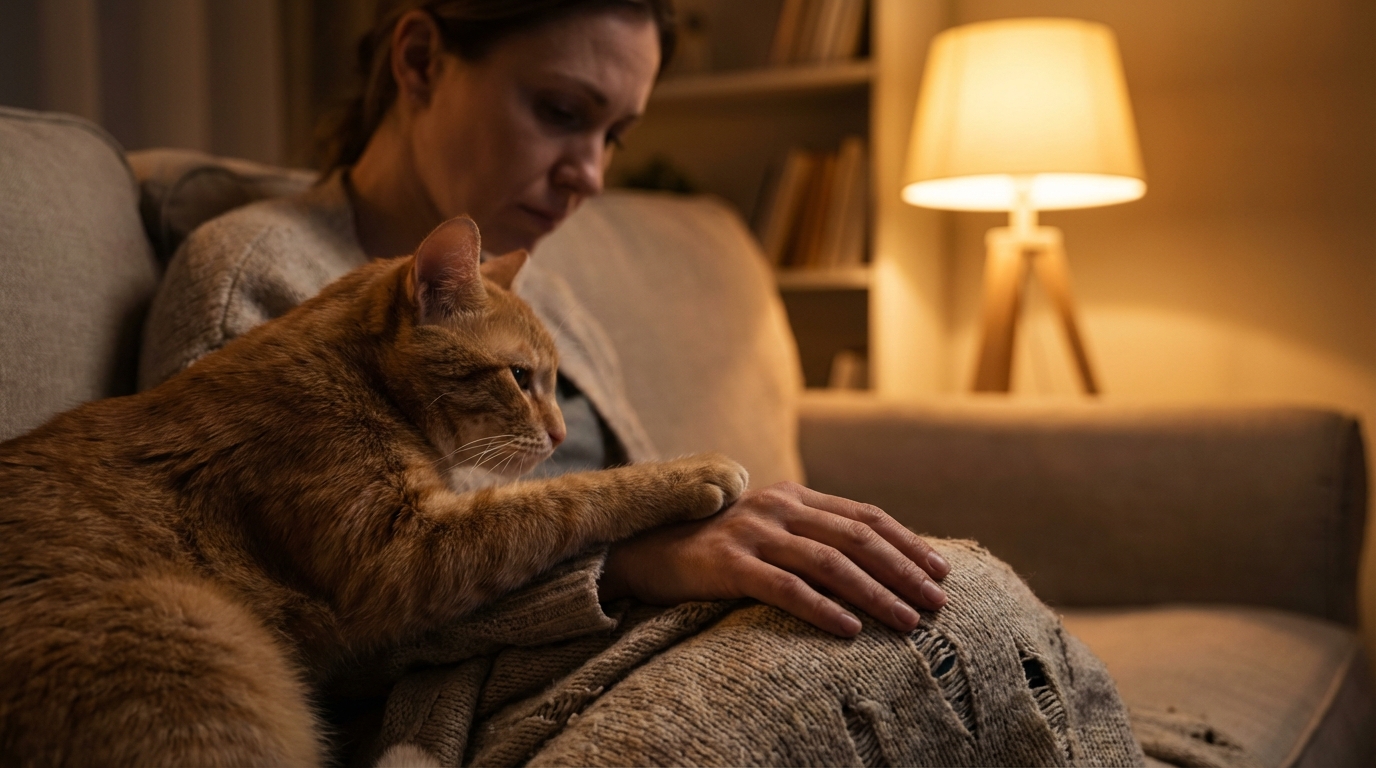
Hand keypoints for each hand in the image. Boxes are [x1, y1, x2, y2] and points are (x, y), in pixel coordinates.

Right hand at [598, 481, 949, 637]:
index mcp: (793, 496)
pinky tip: (850, 630)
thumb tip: (875, 565)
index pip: (864, 517)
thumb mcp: (769, 531)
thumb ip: (812, 536)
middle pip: (857, 539)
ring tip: (908, 622)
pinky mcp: (729, 564)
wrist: (644, 551)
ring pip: (830, 564)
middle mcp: (778, 508)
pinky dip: (822, 609)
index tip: (941, 571)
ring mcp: (753, 534)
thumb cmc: (715, 549)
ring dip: (876, 594)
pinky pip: (785, 589)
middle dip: (904, 571)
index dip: (907, 543)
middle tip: (938, 602)